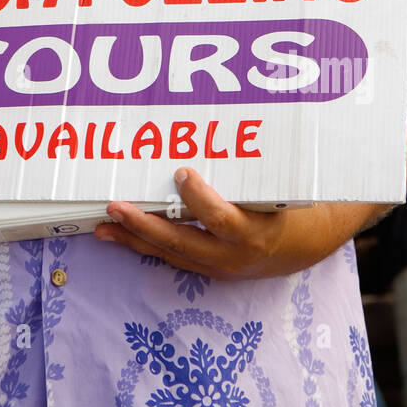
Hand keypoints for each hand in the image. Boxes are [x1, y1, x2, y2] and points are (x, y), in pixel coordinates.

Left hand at [95, 167, 333, 281]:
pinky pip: (172, 257)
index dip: (199, 198)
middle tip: (115, 207)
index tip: (181, 171)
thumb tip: (218, 136)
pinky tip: (118, 235)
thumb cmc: (290, 207)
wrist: (304, 247)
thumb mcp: (278, 189)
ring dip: (133, 239)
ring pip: (170, 253)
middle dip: (144, 225)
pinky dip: (144, 246)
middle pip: (182, 241)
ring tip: (102, 228)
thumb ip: (250, 172)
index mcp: (254, 232)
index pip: (221, 219)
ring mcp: (218, 266)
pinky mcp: (208, 270)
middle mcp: (233, 255)